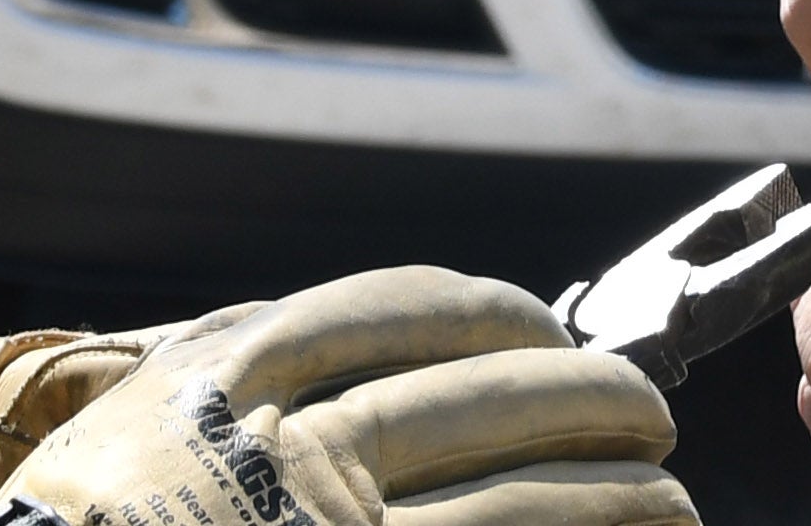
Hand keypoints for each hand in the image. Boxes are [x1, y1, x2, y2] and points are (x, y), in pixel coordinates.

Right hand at [0, 266, 691, 525]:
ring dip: (620, 494)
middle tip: (646, 411)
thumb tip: (388, 326)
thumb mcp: (145, 414)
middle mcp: (287, 453)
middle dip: (593, 399)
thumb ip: (245, 357)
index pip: (406, 313)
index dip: (506, 320)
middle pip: (490, 397)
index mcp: (233, 383)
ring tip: (665, 498)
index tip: (553, 335)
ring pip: (523, 498)